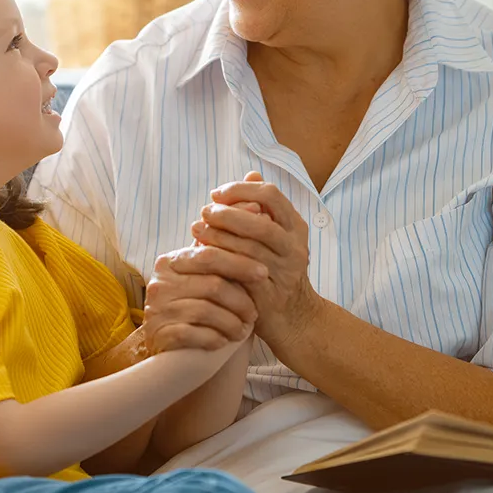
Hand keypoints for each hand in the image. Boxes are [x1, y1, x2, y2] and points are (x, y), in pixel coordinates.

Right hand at [142, 243, 260, 352]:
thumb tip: (256, 208)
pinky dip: (216, 338)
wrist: (175, 353)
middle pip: (212, 283)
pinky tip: (225, 341)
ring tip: (244, 329)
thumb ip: (227, 248)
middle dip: (240, 298)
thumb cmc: (199, 308)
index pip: (209, 254)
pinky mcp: (160, 334)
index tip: (264, 272)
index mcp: (171, 262)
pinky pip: (196, 334)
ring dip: (232, 322)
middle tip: (256, 311)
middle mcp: (160, 282)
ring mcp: (158, 308)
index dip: (240, 262)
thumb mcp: (210, 278)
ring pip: (207, 311)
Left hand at [190, 173, 313, 342]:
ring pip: (248, 250)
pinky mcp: (268, 296)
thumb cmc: (279, 270)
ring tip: (196, 230)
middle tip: (204, 212)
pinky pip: (240, 275)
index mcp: (296, 227)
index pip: (271, 195)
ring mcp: (283, 274)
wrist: (295, 318)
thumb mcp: (279, 236)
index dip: (240, 190)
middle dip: (227, 215)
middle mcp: (294, 249)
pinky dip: (219, 263)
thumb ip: (265, 207)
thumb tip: (251, 173)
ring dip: (218, 238)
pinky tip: (201, 256)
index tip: (216, 195)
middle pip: (260, 224)